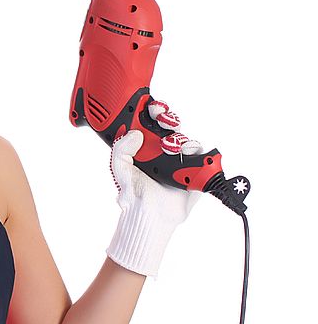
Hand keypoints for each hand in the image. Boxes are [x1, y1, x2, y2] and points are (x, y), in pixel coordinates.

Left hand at [105, 100, 200, 276]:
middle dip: (170, 120)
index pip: (151, 120)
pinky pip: (204, 158)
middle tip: (165, 123)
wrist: (150, 215)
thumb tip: (136, 133)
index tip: (152, 108)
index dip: (154, 110)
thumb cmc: (134, 193)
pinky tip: (190, 158)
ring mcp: (181, 159)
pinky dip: (200, 155)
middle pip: (173, 125)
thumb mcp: (120, 169)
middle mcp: (164, 149)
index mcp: (145, 145)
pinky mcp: (195, 171)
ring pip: (188, 139)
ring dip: (181, 139)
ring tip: (170, 148)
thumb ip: (121, 149)